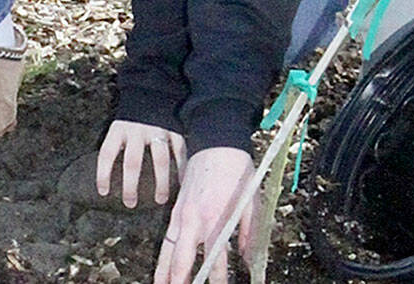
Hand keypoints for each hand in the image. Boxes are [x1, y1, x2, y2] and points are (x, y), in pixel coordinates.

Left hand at [96, 119, 185, 207]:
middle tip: (130, 203)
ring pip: (160, 160)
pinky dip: (181, 169)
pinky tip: (181, 184)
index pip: (107, 153)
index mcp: (119, 129)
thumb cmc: (132, 116)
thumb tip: (108, 176)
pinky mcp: (175, 129)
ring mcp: (158, 130)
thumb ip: (116, 146)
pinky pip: (179, 152)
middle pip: (132, 162)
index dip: (103, 174)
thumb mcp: (118, 126)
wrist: (152, 89)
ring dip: (161, 183)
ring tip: (160, 200)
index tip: (104, 192)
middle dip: (131, 186)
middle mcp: (137, 130)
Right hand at [154, 147, 255, 283]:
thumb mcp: (252, 200)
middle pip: (182, 259)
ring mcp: (182, 215)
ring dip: (164, 273)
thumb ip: (249, 232)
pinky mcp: (176, 210)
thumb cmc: (236, 169)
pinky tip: (161, 270)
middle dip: (181, 280)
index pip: (215, 258)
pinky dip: (162, 257)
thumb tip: (248, 258)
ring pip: (168, 251)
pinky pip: (166, 239)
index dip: (218, 278)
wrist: (217, 142)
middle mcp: (194, 220)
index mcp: (216, 217)